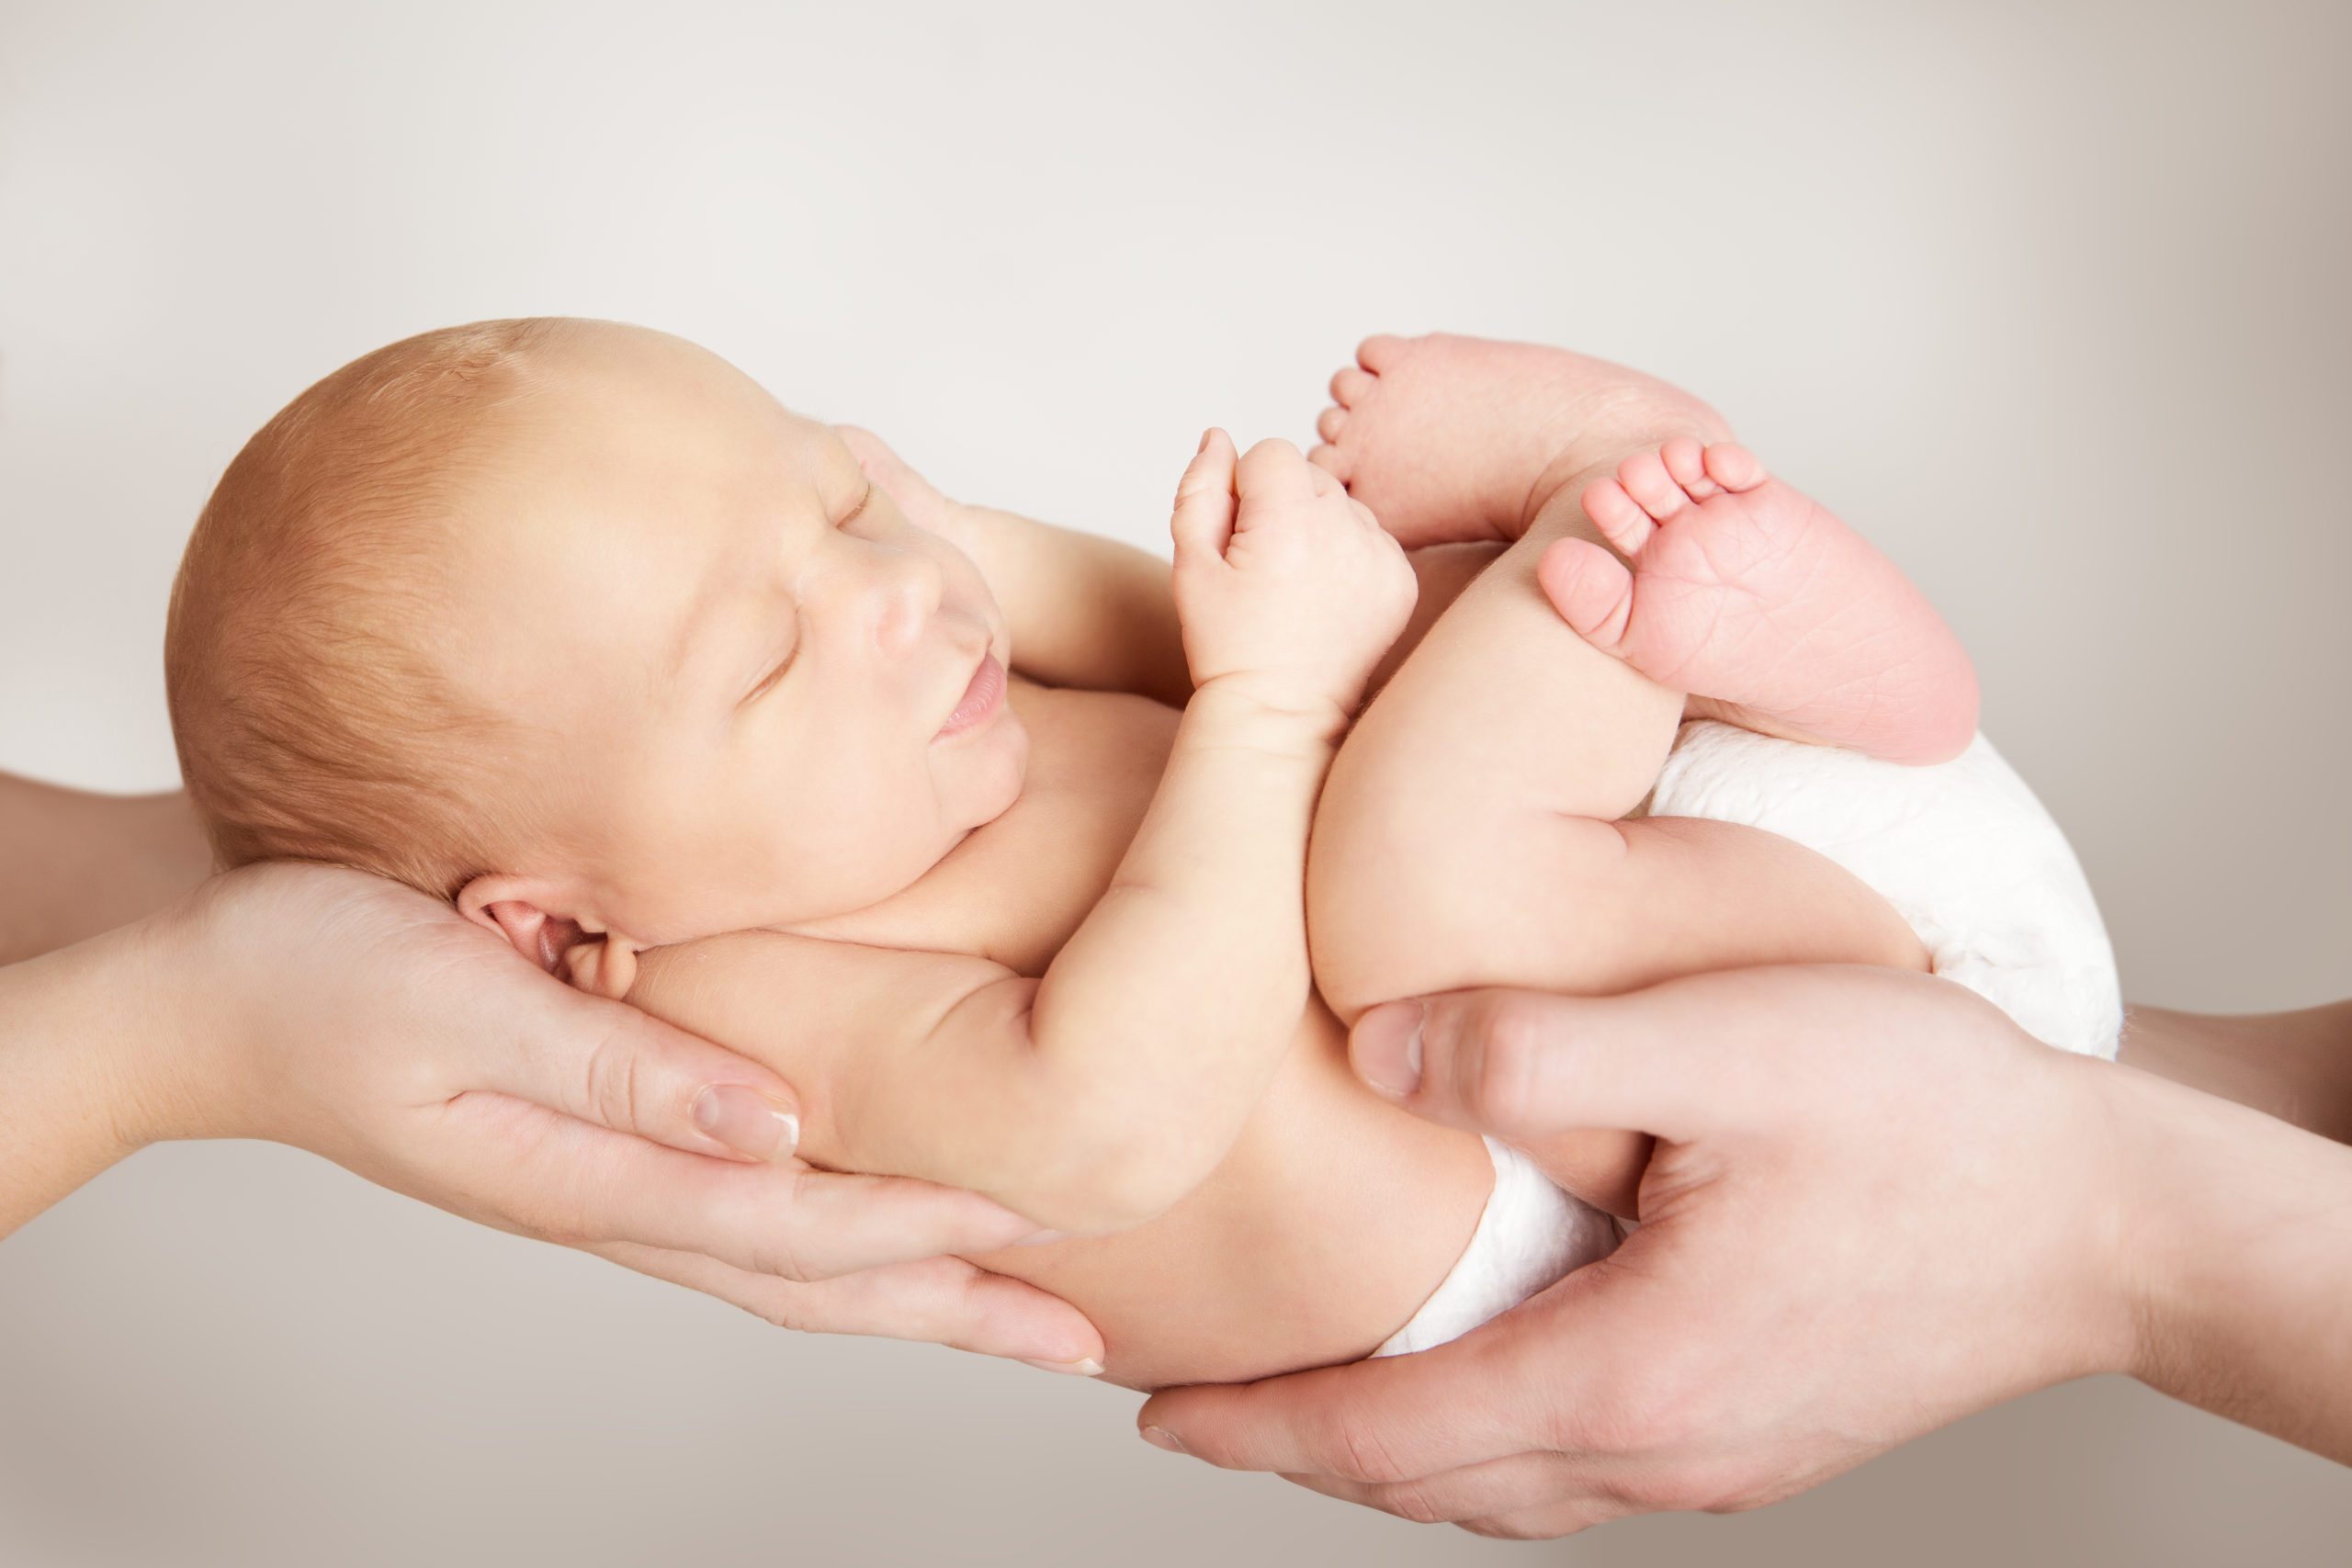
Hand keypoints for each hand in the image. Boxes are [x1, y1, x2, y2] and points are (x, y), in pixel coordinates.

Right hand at [143, 862, 1103, 1370]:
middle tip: (1076, 1337)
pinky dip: (832, 1234)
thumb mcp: (463, 1003)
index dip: (921, 1230)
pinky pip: (742, 1212)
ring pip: (783, 1259)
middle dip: (948, 1308)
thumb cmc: (317, 980)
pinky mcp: (597, 1142)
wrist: (209, 992)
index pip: (792, 1221)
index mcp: (586, 1175)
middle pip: (809, 1276)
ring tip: (1011, 1306)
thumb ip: (619, 1068)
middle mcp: (610, 1199)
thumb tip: (774, 1119)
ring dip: (905, 1287)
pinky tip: (874, 1217)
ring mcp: (603, 1184)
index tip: (1039, 1233)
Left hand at [1137, 966, 2144, 1535]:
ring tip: (1302, 1404)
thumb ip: (1537, 1047)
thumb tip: (1380, 1051)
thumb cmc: (1939, 1123)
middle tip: (1192, 1410)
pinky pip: (1574, 1469)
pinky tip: (1466, 1385)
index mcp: (1631, 1376)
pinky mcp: (1759, 1434)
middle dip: (1298, 1451)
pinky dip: (1480, 1447)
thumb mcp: (1729, 1041)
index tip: (1157, 1412)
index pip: (1391, 1433)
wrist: (2115, 1215)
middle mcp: (1666, 1451)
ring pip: (1501, 1490)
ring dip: (1387, 1456)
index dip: (1261, 1423)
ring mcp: (1719, 1459)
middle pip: (1431, 1484)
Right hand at [1170, 430, 1416, 724]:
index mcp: (1287, 523)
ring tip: (1297, 584)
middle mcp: (1344, 532)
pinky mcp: (1403, 579)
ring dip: (1320, 527)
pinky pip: (1372, 536)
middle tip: (1267, 567)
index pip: (1271, 450)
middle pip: (1312, 473)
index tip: (1240, 538)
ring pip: (1344, 503)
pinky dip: (1349, 554)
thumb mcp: (1191, 565)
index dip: (1244, 489)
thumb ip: (1200, 488)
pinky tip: (1326, 597)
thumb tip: (1219, 437)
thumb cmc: (1227, 641)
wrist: (1281, 712)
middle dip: (1284, 504)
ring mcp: (1381, 557)